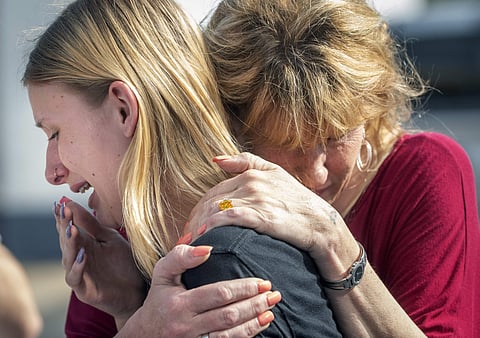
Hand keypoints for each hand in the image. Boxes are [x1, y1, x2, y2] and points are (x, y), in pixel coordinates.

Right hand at [54, 198, 145, 324]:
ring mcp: (79, 274)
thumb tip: (71, 203)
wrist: (137, 289)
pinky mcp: (84, 290)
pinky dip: (78, 267)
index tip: (60, 204)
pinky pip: (75, 277)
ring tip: (72, 230)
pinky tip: (83, 255)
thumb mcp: (109, 238)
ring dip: (69, 244)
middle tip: (64, 212)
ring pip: (68, 258)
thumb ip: (92, 224)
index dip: (63, 217)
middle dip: (64, 226)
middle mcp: (76, 258)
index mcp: (83, 244)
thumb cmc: (123, 264)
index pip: (68, 228)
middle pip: (66, 241)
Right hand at [118, 244, 277, 337]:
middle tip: (274, 294)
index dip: (243, 288)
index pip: (218, 294)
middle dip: (254, 304)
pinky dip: (246, 335)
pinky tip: (260, 325)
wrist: (144, 335)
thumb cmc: (158, 299)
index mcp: (180, 304)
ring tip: (271, 309)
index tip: (262, 281)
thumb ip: (180, 257)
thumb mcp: (162, 274)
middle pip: (229, 316)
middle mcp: (187, 326)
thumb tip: (207, 247)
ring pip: (230, 335)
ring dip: (254, 322)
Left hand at [185, 152, 356, 278]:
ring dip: (198, 226)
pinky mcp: (261, 215)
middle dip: (194, 220)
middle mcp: (251, 183)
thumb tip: (215, 159)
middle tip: (185, 238)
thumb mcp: (276, 173)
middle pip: (210, 201)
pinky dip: (212, 227)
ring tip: (190, 243)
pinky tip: (204, 237)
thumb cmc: (298, 202)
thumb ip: (246, 162)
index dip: (199, 209)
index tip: (191, 225)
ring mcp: (256, 199)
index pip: (213, 191)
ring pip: (215, 210)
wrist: (321, 224)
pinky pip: (228, 219)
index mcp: (251, 174)